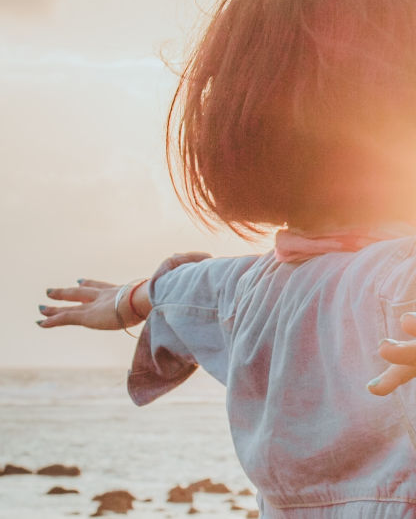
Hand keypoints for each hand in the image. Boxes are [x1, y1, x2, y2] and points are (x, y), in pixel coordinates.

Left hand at [39, 252, 210, 329]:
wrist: (157, 297)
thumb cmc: (172, 291)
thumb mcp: (183, 280)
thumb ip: (191, 269)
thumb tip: (209, 258)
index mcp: (126, 290)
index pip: (108, 286)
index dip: (94, 283)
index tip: (82, 279)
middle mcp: (109, 294)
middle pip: (87, 291)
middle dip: (72, 290)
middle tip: (60, 288)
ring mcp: (99, 304)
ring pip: (72, 303)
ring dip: (56, 304)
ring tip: (40, 307)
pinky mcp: (90, 315)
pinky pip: (66, 318)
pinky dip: (53, 320)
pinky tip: (40, 322)